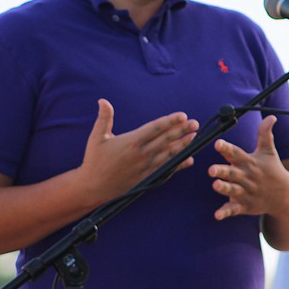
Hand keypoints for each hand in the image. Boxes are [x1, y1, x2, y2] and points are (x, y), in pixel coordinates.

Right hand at [78, 99, 198, 202]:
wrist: (93, 187)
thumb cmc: (94, 161)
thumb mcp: (96, 137)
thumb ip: (104, 118)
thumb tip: (103, 100)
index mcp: (132, 142)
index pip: (155, 128)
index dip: (170, 121)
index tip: (183, 116)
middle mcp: (142, 154)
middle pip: (166, 140)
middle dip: (182, 131)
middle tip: (195, 124)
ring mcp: (146, 167)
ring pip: (169, 154)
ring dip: (183, 145)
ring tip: (195, 137)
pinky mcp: (147, 177)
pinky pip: (167, 169)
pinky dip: (179, 165)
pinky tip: (189, 160)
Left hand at [207, 115, 288, 220]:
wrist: (286, 197)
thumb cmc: (274, 170)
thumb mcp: (269, 152)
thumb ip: (265, 134)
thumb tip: (271, 116)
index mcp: (250, 162)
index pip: (237, 153)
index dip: (227, 148)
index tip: (217, 143)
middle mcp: (247, 177)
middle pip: (233, 173)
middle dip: (222, 171)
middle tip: (211, 169)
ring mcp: (246, 192)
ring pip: (232, 190)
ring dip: (224, 188)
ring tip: (215, 185)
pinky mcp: (245, 206)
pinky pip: (233, 209)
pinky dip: (225, 212)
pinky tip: (217, 215)